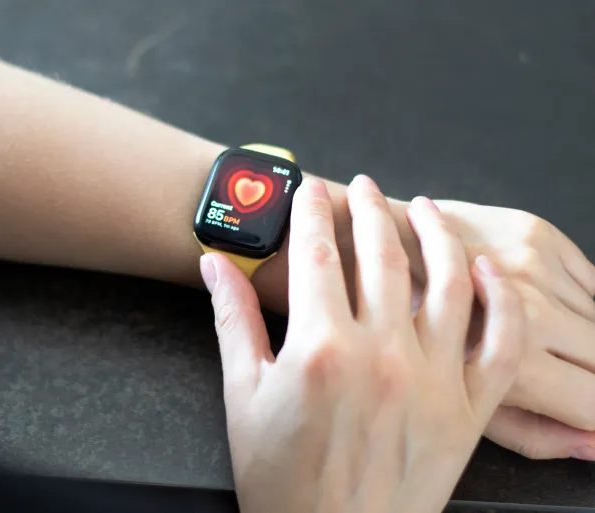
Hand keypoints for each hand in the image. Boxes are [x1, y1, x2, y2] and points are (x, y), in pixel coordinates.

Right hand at [201, 176, 523, 512]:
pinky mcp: (468, 412)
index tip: (311, 190)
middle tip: (362, 185)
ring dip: (437, 234)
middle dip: (369, 209)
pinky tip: (484, 270)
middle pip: (381, 256)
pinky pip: (500, 342)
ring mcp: (433, 383)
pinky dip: (499, 300)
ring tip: (424, 207)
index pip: (316, 254)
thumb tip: (212, 265)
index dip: (311, 212)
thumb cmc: (280, 478)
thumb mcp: (242, 395)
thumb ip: (232, 320)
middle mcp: (381, 357)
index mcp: (320, 350)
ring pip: (448, 283)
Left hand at [430, 201, 594, 459]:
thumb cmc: (407, 340)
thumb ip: (533, 434)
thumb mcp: (455, 407)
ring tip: (546, 343)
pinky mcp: (538, 234)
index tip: (581, 408)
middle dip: (590, 374)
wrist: (377, 257)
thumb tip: (592, 444)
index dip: (593, 414)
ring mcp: (538, 269)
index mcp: (512, 365)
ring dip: (584, 337)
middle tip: (556, 374)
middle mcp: (534, 312)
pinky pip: (594, 280)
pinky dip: (581, 303)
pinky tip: (545, 308)